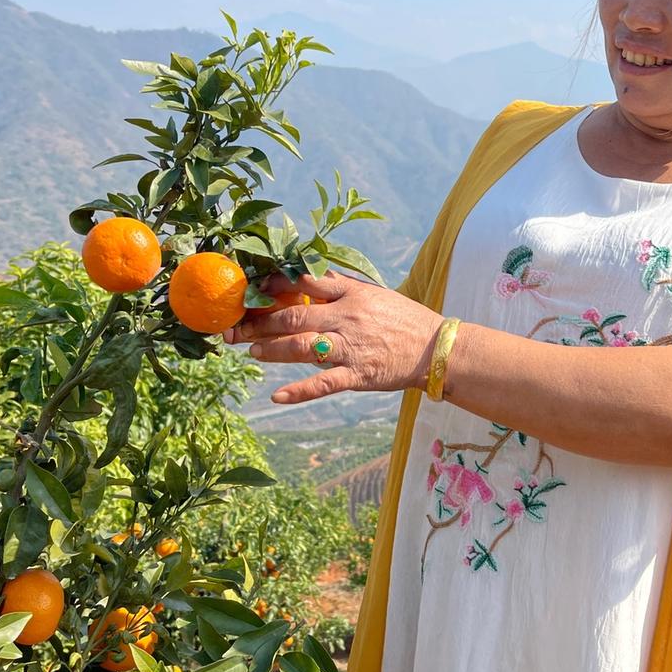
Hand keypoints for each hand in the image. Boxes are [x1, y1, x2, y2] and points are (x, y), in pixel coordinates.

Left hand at [223, 271, 443, 403]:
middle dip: (261, 322)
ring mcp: (351, 347)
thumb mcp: (374, 293)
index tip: (253, 288)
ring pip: (302, 348)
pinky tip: (277, 396)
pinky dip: (299, 391)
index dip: (275, 285)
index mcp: (352, 294)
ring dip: (272, 350)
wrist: (436, 348)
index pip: (306, 283)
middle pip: (295, 317)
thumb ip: (343, 286)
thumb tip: (313, 274)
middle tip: (236, 326)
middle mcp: (347, 318)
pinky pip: (324, 383)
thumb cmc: (404, 318)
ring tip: (250, 351)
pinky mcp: (358, 375)